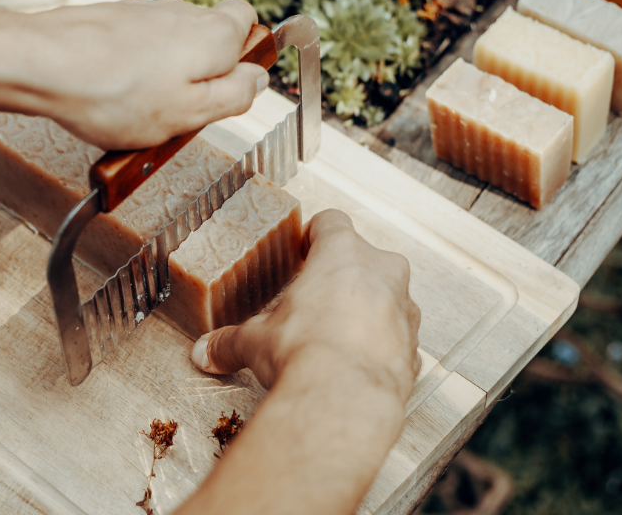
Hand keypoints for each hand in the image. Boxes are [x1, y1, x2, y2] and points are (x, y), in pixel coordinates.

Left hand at [21, 0, 266, 149]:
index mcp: (214, 33)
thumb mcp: (191, 114)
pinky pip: (134, 48)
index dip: (243, 56)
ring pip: (169, 43)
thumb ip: (234, 96)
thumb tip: (258, 80)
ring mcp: (143, 13)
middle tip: (180, 110)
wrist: (42, 65)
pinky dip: (129, 71)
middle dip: (201, 71)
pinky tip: (108, 99)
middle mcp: (182, 13)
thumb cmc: (115, 94)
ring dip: (162, 75)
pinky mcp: (110, 20)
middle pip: (208, 35)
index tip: (227, 88)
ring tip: (135, 112)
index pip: (249, 21)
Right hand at [190, 209, 420, 401]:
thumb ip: (230, 341)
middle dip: (341, 276)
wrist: (345, 398)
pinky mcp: (414, 346)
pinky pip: (397, 338)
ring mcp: (404, 309)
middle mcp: (381, 271)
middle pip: (364, 258)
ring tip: (336, 336)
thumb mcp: (254, 341)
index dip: (315, 235)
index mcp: (341, 253)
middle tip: (316, 298)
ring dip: (366, 310)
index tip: (305, 249)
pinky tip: (355, 364)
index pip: (331, 222)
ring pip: (387, 296)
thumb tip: (207, 351)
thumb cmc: (305, 353)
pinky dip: (380, 346)